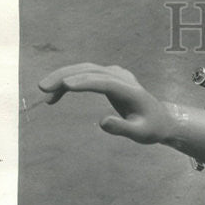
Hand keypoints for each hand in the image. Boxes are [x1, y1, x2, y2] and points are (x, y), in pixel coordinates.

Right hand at [38, 63, 175, 144]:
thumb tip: (102, 122)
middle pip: (90, 71)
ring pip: (85, 70)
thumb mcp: (140, 134)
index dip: (85, 82)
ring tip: (45, 91)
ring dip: (63, 77)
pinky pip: (86, 76)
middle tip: (43, 87)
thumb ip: (123, 128)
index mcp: (131, 91)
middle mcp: (122, 78)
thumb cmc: (151, 129)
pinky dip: (70, 84)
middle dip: (65, 76)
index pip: (105, 82)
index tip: (65, 85)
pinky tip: (56, 96)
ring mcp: (115, 75)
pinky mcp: (109, 77)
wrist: (161, 120)